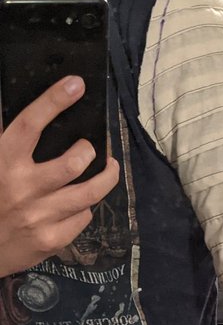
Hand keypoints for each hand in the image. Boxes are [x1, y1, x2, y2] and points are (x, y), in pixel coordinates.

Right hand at [0, 75, 118, 277]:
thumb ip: (9, 143)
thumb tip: (38, 118)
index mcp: (2, 162)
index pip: (31, 124)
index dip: (54, 100)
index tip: (76, 84)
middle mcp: (22, 188)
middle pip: (73, 163)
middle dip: (88, 151)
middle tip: (90, 149)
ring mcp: (39, 217)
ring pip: (89, 193)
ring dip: (105, 177)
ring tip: (109, 168)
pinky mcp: (52, 240)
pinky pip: (83, 218)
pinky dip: (86, 208)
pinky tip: (81, 203)